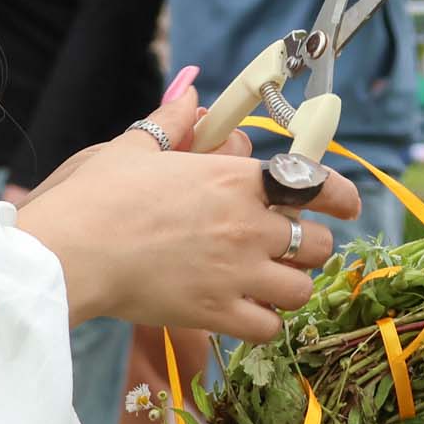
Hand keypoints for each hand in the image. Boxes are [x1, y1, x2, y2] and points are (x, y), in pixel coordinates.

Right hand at [13, 83, 358, 341]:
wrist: (74, 250)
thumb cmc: (101, 195)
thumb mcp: (138, 146)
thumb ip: (173, 122)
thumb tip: (191, 95)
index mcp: (236, 179)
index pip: (315, 185)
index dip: (340, 197)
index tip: (348, 206)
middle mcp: (249, 225)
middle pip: (318, 243)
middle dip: (311, 247)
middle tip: (290, 249)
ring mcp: (238, 273)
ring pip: (301, 289)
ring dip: (292, 287)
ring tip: (271, 284)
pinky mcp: (218, 313)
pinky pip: (270, 328)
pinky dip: (266, 324)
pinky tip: (249, 315)